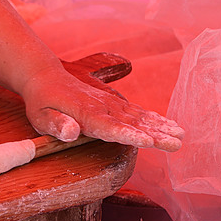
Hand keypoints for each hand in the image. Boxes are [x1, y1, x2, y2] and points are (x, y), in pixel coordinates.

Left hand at [20, 66, 183, 151]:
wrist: (46, 77)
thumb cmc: (41, 102)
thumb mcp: (40, 115)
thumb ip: (56, 124)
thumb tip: (70, 133)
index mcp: (85, 113)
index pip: (109, 126)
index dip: (128, 134)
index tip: (147, 141)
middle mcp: (102, 107)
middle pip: (132, 123)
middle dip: (155, 134)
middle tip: (176, 144)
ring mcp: (110, 104)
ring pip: (139, 116)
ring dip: (160, 126)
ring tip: (181, 136)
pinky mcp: (114, 103)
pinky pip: (137, 111)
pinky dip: (154, 118)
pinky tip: (170, 125)